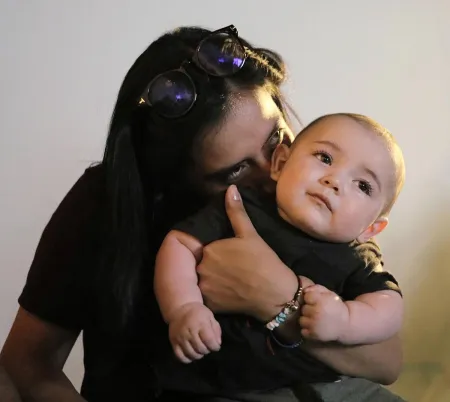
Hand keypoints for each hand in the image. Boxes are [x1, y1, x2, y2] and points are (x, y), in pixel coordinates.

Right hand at [168, 302, 221, 363]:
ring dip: (199, 355)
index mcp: (200, 323)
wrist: (180, 308)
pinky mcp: (173, 342)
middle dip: (207, 350)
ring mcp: (180, 337)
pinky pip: (180, 356)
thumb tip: (217, 343)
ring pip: (191, 354)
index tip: (216, 346)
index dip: (215, 346)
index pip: (209, 340)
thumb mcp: (210, 316)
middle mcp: (189, 331)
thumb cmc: (198, 313)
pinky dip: (187, 359)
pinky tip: (191, 354)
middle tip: (208, 347)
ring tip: (201, 350)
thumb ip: (216, 330)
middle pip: (201, 348)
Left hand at [197, 185, 297, 321]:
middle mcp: (202, 268)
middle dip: (213, 265)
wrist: (275, 295)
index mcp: (210, 249)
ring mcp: (205, 288)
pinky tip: (228, 293)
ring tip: (231, 282)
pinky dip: (213, 295)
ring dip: (212, 280)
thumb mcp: (250, 234)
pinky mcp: (210, 305)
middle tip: (233, 269)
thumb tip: (230, 188)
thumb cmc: (264, 262)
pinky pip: (206, 298)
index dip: (219, 252)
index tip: (232, 257)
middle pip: (203, 264)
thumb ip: (236, 212)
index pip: (206, 248)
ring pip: (203, 280)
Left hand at [299, 285, 348, 341]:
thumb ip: (317, 288)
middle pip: (303, 308)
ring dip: (307, 320)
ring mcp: (314, 325)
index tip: (316, 301)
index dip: (311, 298)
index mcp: (321, 301)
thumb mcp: (329, 294)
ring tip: (315, 319)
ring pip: (301, 320)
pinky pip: (303, 332)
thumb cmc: (336, 307)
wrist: (346, 324)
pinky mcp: (314, 335)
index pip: (306, 296)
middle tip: (316, 311)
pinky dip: (307, 330)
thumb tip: (304, 290)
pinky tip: (314, 327)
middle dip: (309, 309)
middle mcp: (316, 313)